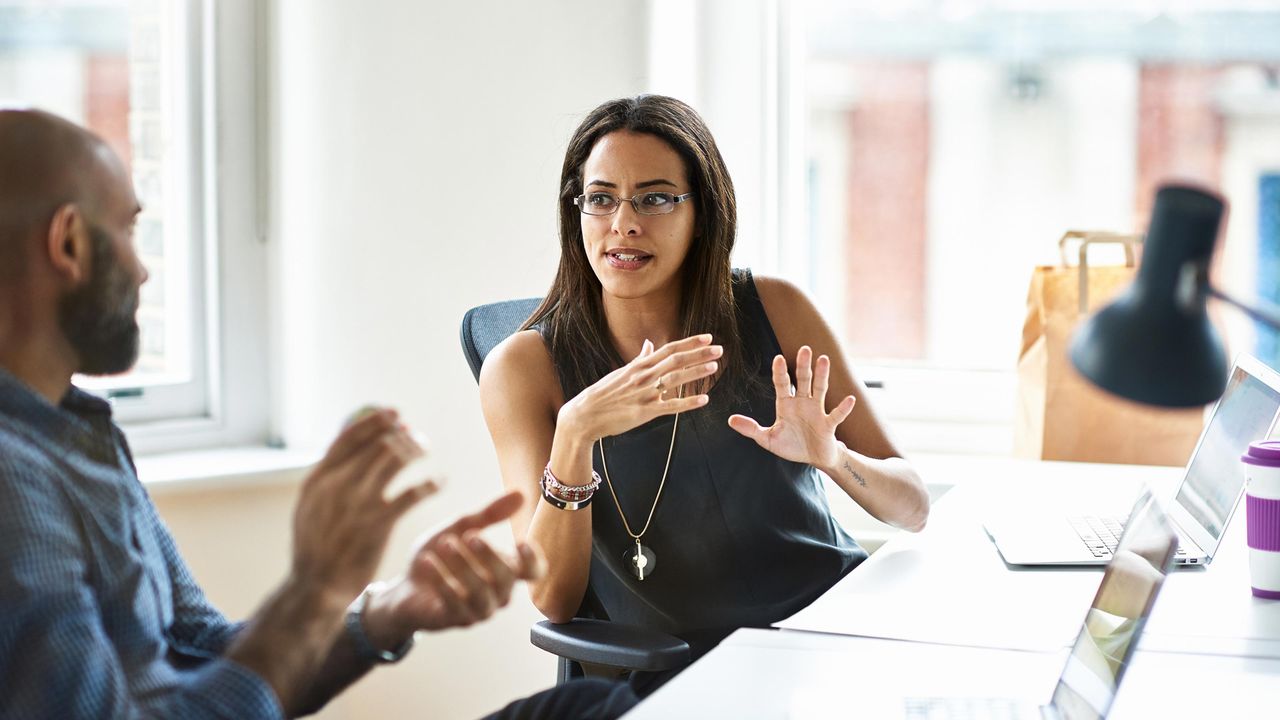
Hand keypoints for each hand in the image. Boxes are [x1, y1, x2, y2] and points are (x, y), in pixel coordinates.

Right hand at [289, 408, 437, 603]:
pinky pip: (413, 493)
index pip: (349, 438)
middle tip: (417, 437)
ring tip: (427, 450)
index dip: (375, 421)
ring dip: (416, 450)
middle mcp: (337, 486)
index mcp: (318, 480)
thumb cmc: (317, 546)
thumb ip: (328, 479)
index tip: (394, 413)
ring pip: (395, 460)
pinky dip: (430, 483)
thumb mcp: (310, 507)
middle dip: (401, 435)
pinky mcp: (379, 524)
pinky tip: (440, 482)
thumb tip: (350, 447)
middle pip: (377, 444)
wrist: (315, 586)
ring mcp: (358, 504)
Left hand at [370, 491, 544, 638]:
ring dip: (464, 567)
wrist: (404, 587)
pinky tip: (427, 561)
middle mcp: (498, 593)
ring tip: (445, 544)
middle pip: (507, 579)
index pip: (533, 572)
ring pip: (482, 594)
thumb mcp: (460, 528)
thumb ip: (489, 514)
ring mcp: (478, 610)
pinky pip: (454, 605)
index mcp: (505, 571)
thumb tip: (520, 494)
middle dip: (490, 556)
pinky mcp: (454, 620)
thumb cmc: (439, 557)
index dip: (533, 560)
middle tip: (469, 535)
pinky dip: (441, 581)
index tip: (520, 542)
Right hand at [558, 334, 719, 439]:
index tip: (707, 338)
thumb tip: (649, 344)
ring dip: (695, 373)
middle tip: (719, 349)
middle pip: (675, 361)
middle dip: (698, 354)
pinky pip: (670, 407)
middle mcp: (643, 377)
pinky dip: (687, 403)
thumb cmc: (604, 393)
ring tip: (714, 367)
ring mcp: (644, 394)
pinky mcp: (644, 412)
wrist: (585, 415)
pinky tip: (703, 400)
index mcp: (639, 366)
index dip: (689, 343)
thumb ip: (640, 358)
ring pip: (675, 380)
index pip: (668, 349)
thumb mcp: (621, 372)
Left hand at [727, 345, 854, 469]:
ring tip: (824, 359)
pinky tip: (850, 399)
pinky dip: (843, 408)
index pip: (782, 384)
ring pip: (820, 390)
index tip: (778, 358)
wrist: (814, 458)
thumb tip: (730, 420)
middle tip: (804, 348)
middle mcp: (803, 403)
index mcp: (786, 404)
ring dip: (822, 375)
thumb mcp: (767, 439)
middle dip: (803, 365)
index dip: (780, 372)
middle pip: (803, 380)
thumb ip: (751, 429)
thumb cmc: (792, 446)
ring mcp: (817, 412)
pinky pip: (836, 414)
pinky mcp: (828, 425)